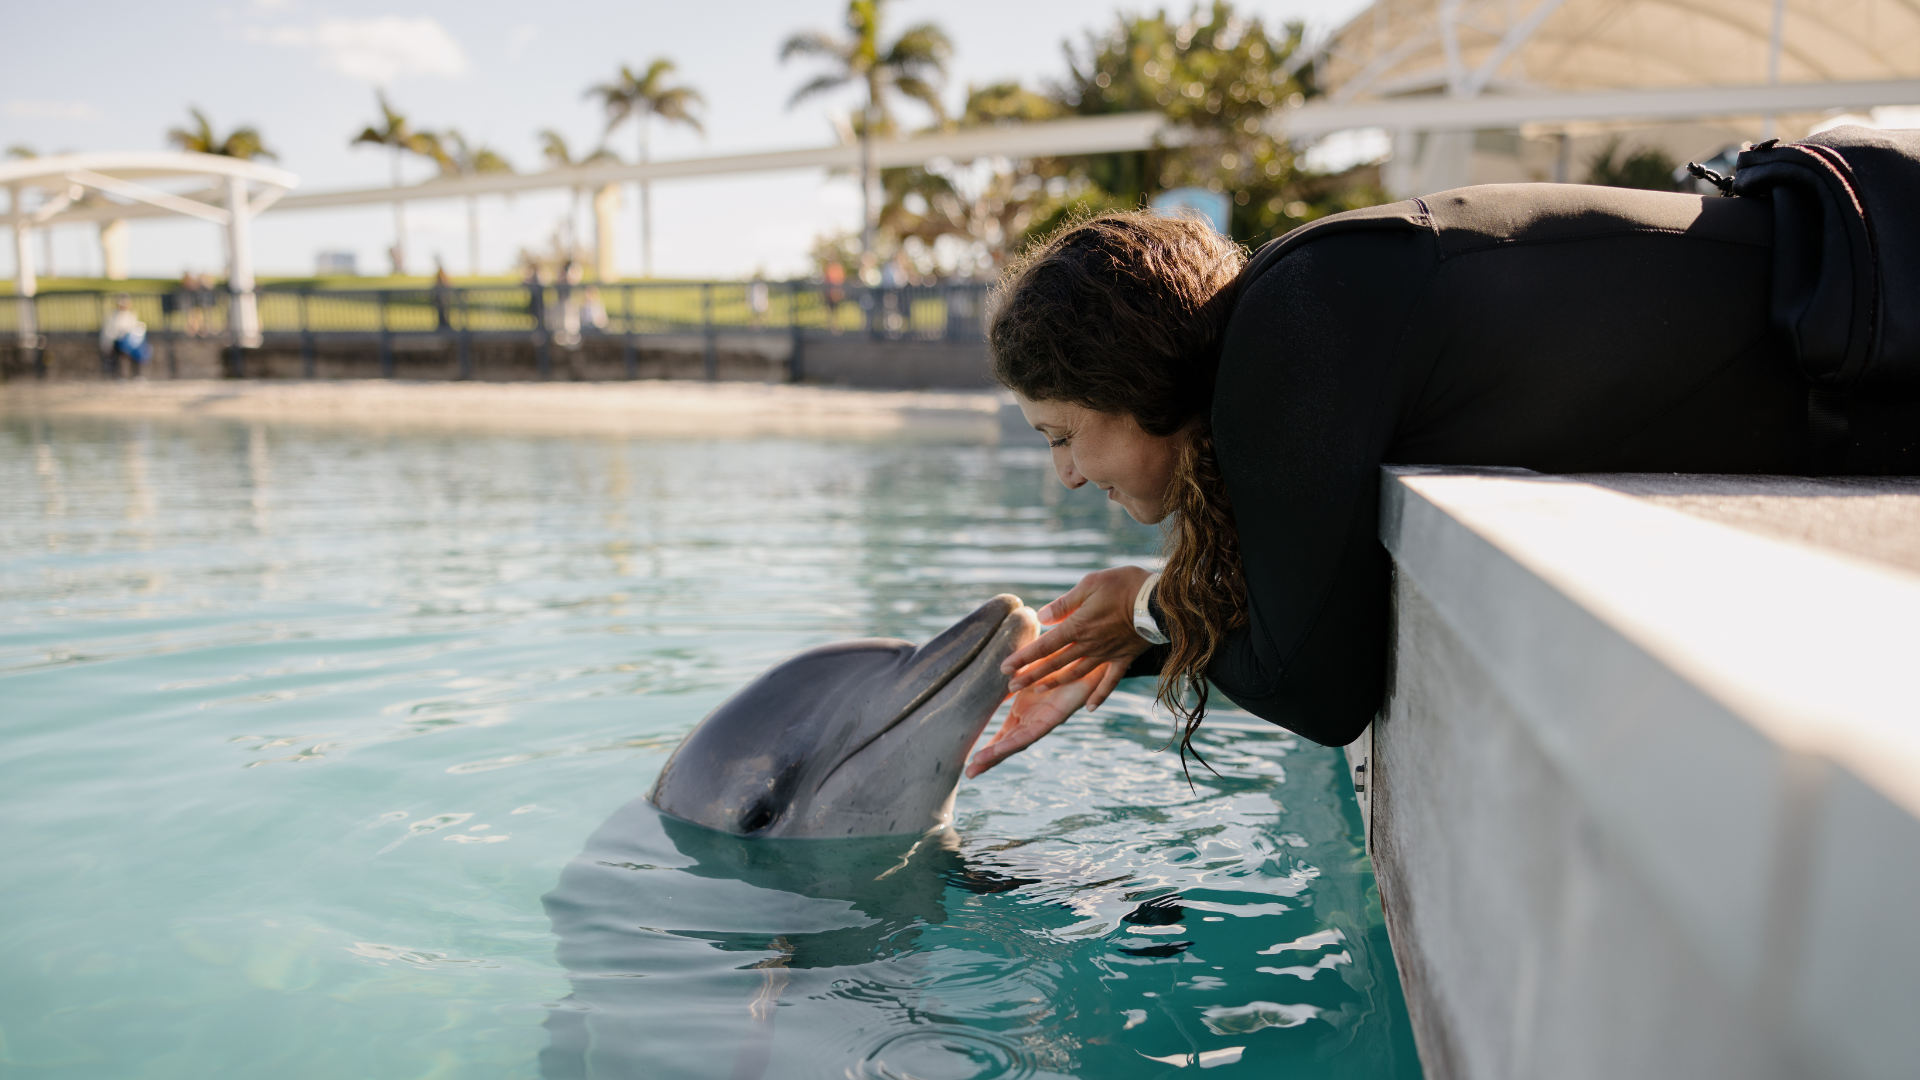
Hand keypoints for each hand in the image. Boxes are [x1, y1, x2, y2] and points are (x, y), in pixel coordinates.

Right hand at [966, 662, 1114, 777]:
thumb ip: (1013, 676)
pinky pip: (1030, 733)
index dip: (990, 746)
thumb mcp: (1027, 670)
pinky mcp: (1054, 718)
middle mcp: (1035, 720)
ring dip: (997, 755)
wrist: (1088, 655)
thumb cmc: (1060, 662)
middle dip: (989, 759)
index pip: (1004, 734)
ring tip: (977, 766)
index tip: (972, 759)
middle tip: (969, 774)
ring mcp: (1044, 721)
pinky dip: (1012, 743)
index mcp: (1027, 712)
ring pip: (1017, 743)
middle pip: (1008, 744)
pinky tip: (997, 750)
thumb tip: (998, 673)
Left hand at [999, 566, 1153, 711]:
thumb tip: (1042, 617)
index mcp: (1078, 627)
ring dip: (1056, 683)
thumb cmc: (1124, 585)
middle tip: (1011, 687)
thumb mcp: (1090, 585)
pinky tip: (1089, 708)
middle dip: (1031, 675)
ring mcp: (1106, 655)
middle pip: (1055, 664)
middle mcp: (1089, 646)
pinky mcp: (1123, 659)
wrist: (1161, 601)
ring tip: (1039, 689)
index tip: (1004, 668)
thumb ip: (1064, 604)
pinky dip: (1099, 696)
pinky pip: (1110, 682)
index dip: (1023, 658)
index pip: (1044, 646)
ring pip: (1076, 674)